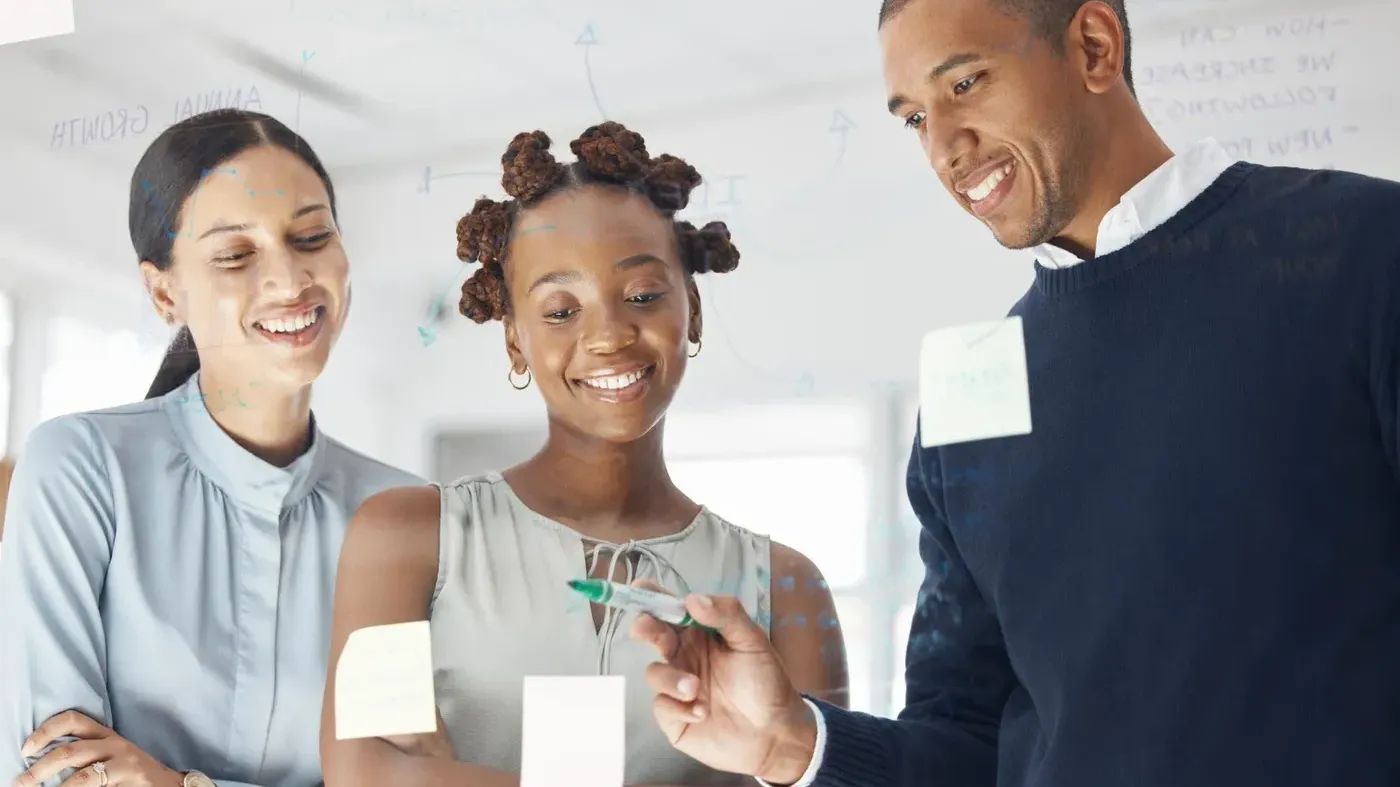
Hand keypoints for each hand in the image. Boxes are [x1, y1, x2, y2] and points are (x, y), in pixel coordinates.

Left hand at [15, 711, 181, 786]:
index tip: (26, 749)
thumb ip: (84, 752)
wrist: (169, 785)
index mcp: (106, 735)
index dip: (46, 731)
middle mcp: (115, 746)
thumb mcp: (110, 754)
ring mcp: (124, 766)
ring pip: (83, 777)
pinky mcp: (130, 784)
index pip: (74, 720)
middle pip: (70, 751)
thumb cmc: (130, 771)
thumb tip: (42, 763)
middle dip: (40, 769)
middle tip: (21, 782)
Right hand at [628, 585, 818, 783]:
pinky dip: (678, 708)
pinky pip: (661, 705)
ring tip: (696, 689)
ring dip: (671, 678)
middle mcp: (684, 655)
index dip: (652, 597)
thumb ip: (727, 615)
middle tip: (645, 628)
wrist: (775, 734)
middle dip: (645, 628)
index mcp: (701, 633)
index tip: (639, 589)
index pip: (671, 608)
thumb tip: (692, 598)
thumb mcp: (753, 642)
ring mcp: (676, 686)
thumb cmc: (766, 683)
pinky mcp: (674, 717)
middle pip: (652, 634)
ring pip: (654, 672)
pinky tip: (702, 713)